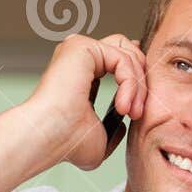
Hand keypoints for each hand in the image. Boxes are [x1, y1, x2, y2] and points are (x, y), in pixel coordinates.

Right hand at [24, 32, 148, 171]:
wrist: (50, 138)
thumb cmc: (68, 144)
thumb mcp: (100, 138)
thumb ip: (113, 126)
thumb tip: (123, 116)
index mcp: (81, 73)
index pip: (118, 61)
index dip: (137, 79)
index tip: (139, 109)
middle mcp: (78, 57)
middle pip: (127, 51)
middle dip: (141, 81)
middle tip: (138, 113)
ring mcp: (79, 49)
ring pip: (128, 55)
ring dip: (138, 87)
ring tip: (132, 113)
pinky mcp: (83, 47)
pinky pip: (122, 59)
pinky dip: (130, 83)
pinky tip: (123, 106)